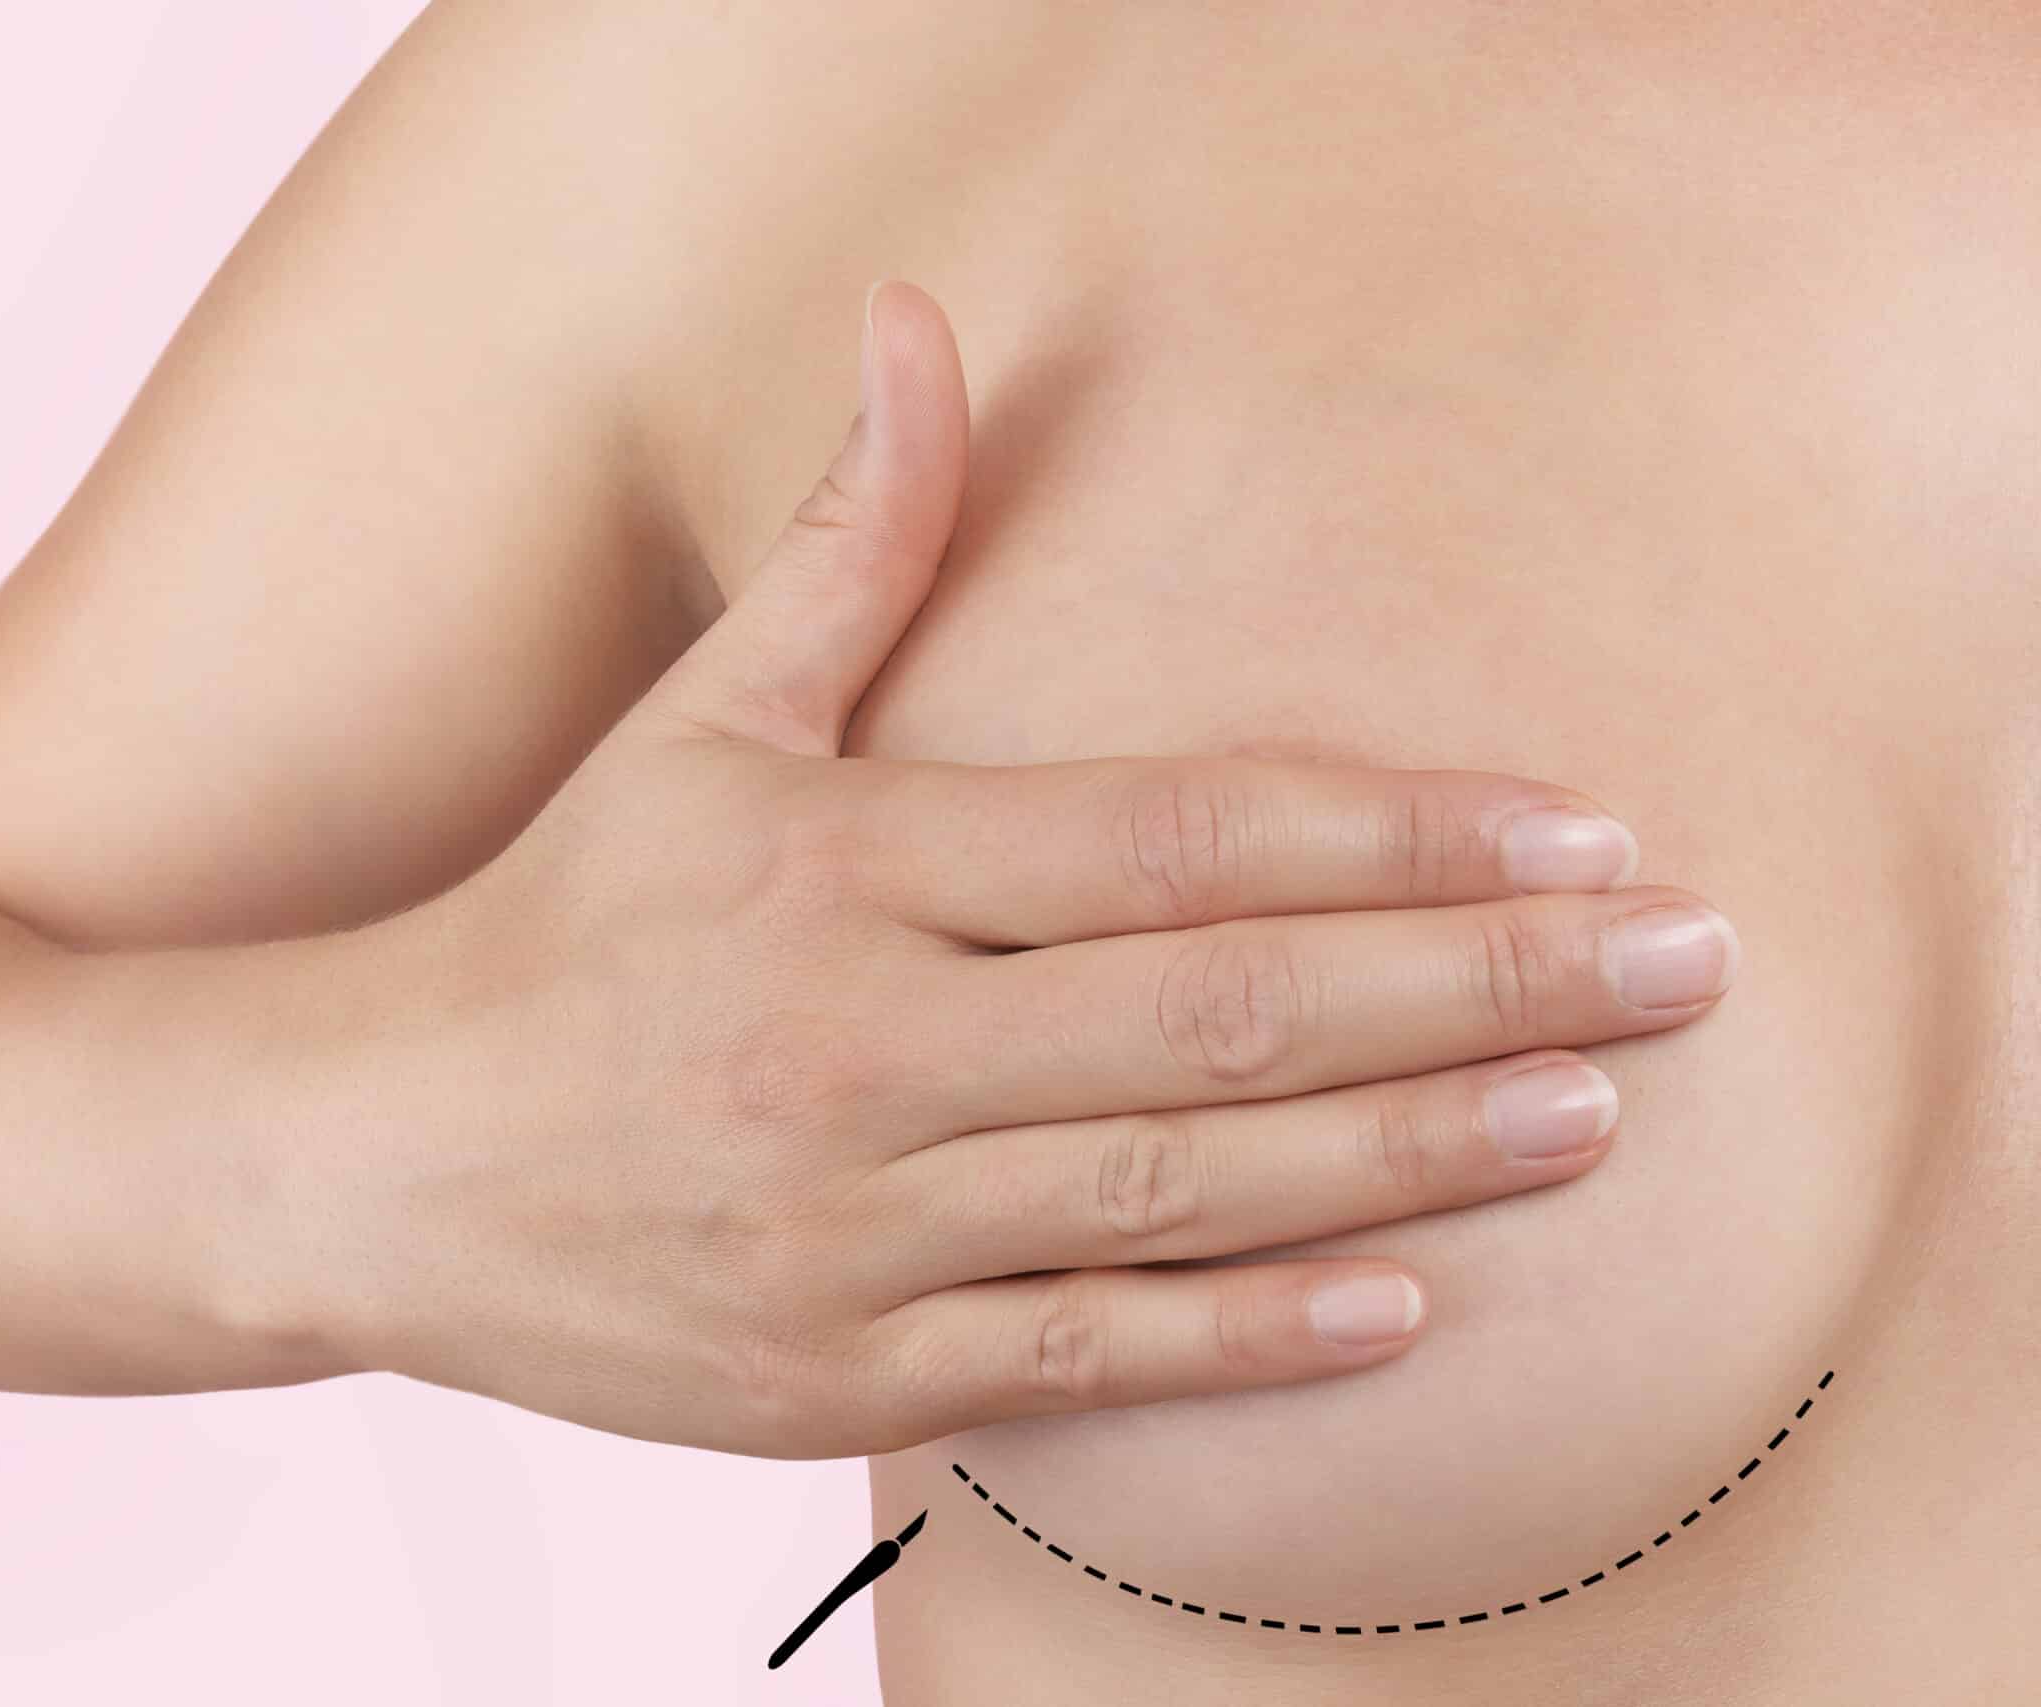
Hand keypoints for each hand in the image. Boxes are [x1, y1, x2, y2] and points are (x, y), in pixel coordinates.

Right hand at [344, 281, 1736, 1456]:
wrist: (365, 1158)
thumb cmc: (564, 926)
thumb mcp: (705, 719)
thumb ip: (859, 537)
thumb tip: (922, 317)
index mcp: (846, 866)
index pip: (1173, 836)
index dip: (1394, 829)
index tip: (1572, 828)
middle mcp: (857, 1044)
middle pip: (1221, 1010)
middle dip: (1474, 985)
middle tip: (1679, 961)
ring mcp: (852, 1224)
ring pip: (1176, 1186)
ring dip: (1408, 1153)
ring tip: (1591, 1113)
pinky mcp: (839, 1373)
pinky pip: (1079, 1356)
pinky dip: (1246, 1335)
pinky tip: (1404, 1304)